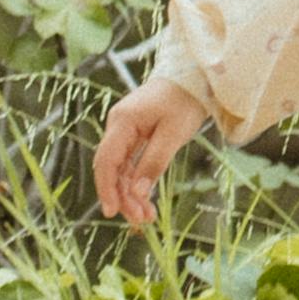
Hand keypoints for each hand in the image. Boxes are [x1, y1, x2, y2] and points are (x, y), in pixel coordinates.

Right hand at [92, 77, 211, 230]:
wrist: (192, 79)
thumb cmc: (184, 101)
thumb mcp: (174, 133)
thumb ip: (154, 163)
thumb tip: (138, 193)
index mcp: (123, 121)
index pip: (107, 160)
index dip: (106, 188)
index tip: (111, 211)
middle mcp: (118, 127)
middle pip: (111, 168)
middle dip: (122, 196)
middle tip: (139, 221)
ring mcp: (124, 132)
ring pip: (120, 170)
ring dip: (130, 194)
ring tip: (146, 217)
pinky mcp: (134, 137)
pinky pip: (129, 164)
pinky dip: (136, 183)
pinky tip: (145, 201)